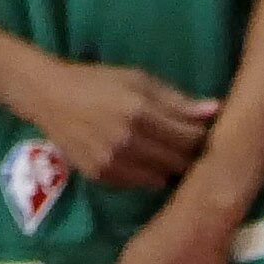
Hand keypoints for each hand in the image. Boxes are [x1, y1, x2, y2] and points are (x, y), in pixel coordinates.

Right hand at [16, 60, 220, 190]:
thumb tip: (215, 110)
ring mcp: (113, 162)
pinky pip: (141, 183)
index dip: (203, 136)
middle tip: (190, 144)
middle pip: (180, 160)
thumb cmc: (97, 81)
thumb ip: (176, 99)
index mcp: (140, 111)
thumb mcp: (138, 79)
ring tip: (168, 152)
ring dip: (171, 166)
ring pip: (163, 177)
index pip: (190, 137)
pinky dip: (149, 173)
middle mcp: (128, 141)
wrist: (48, 96)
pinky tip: (145, 158)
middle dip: (190, 153)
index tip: (204, 131)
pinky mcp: (102, 177)